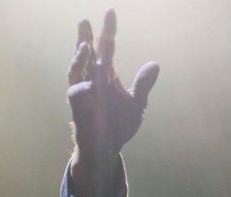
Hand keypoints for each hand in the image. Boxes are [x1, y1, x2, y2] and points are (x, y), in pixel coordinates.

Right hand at [67, 8, 159, 196]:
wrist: (109, 148)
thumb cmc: (119, 124)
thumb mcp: (136, 103)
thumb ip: (143, 84)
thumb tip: (155, 64)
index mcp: (106, 74)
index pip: (107, 47)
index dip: (108, 30)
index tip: (111, 11)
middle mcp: (92, 79)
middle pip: (87, 53)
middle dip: (85, 36)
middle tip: (84, 19)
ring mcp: (83, 92)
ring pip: (76, 69)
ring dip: (78, 58)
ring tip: (84, 45)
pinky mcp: (78, 108)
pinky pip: (76, 94)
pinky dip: (82, 88)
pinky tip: (89, 85)